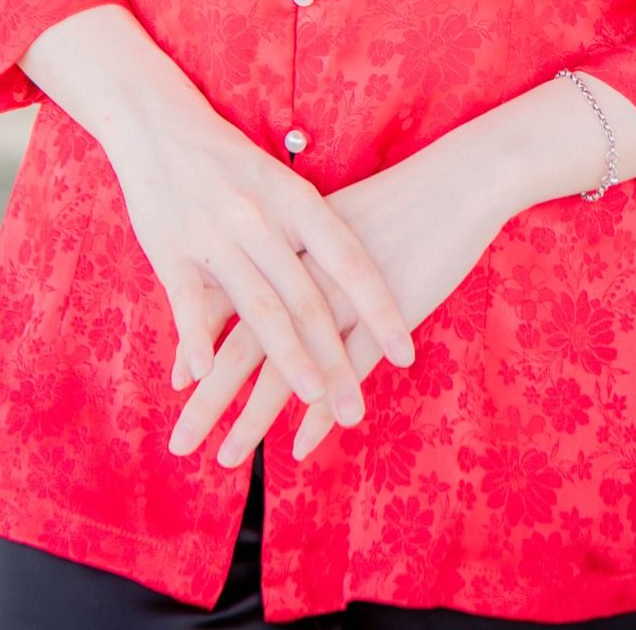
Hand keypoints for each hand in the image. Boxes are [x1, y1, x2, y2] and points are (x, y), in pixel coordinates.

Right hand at [104, 98, 417, 429]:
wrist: (156, 122)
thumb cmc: (228, 158)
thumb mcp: (279, 180)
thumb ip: (308, 229)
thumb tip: (355, 280)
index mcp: (295, 198)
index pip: (349, 261)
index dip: (378, 309)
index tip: (405, 353)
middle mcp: (261, 218)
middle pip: (308, 298)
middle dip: (337, 360)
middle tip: (359, 410)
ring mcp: (216, 235)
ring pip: (259, 307)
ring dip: (288, 359)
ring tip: (314, 400)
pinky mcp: (171, 250)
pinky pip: (188, 301)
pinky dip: (196, 339)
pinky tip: (206, 374)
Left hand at [166, 129, 507, 466]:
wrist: (459, 177)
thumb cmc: (395, 198)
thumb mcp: (330, 217)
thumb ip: (293, 249)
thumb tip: (261, 281)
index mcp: (285, 239)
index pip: (227, 298)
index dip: (198, 343)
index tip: (176, 386)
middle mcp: (307, 266)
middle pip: (246, 340)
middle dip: (210, 397)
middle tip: (179, 443)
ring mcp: (347, 292)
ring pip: (291, 363)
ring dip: (255, 417)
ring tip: (226, 458)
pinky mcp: (390, 311)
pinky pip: (349, 369)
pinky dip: (322, 412)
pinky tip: (298, 450)